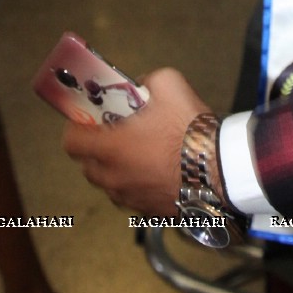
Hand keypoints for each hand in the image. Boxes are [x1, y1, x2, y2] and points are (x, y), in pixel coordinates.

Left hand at [63, 68, 210, 212]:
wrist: (220, 169)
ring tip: (139, 151)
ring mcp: (130, 198)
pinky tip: (156, 169)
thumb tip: (141, 87)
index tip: (88, 118)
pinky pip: (130, 195)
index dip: (76, 127)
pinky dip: (135, 183)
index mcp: (110, 147)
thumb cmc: (189, 128)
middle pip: (87, 165)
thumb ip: (147, 81)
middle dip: (95, 147)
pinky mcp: (147, 212)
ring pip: (109, 183)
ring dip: (115, 167)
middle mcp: (113, 177)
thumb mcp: (169, 83)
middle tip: (114, 132)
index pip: (71, 142)